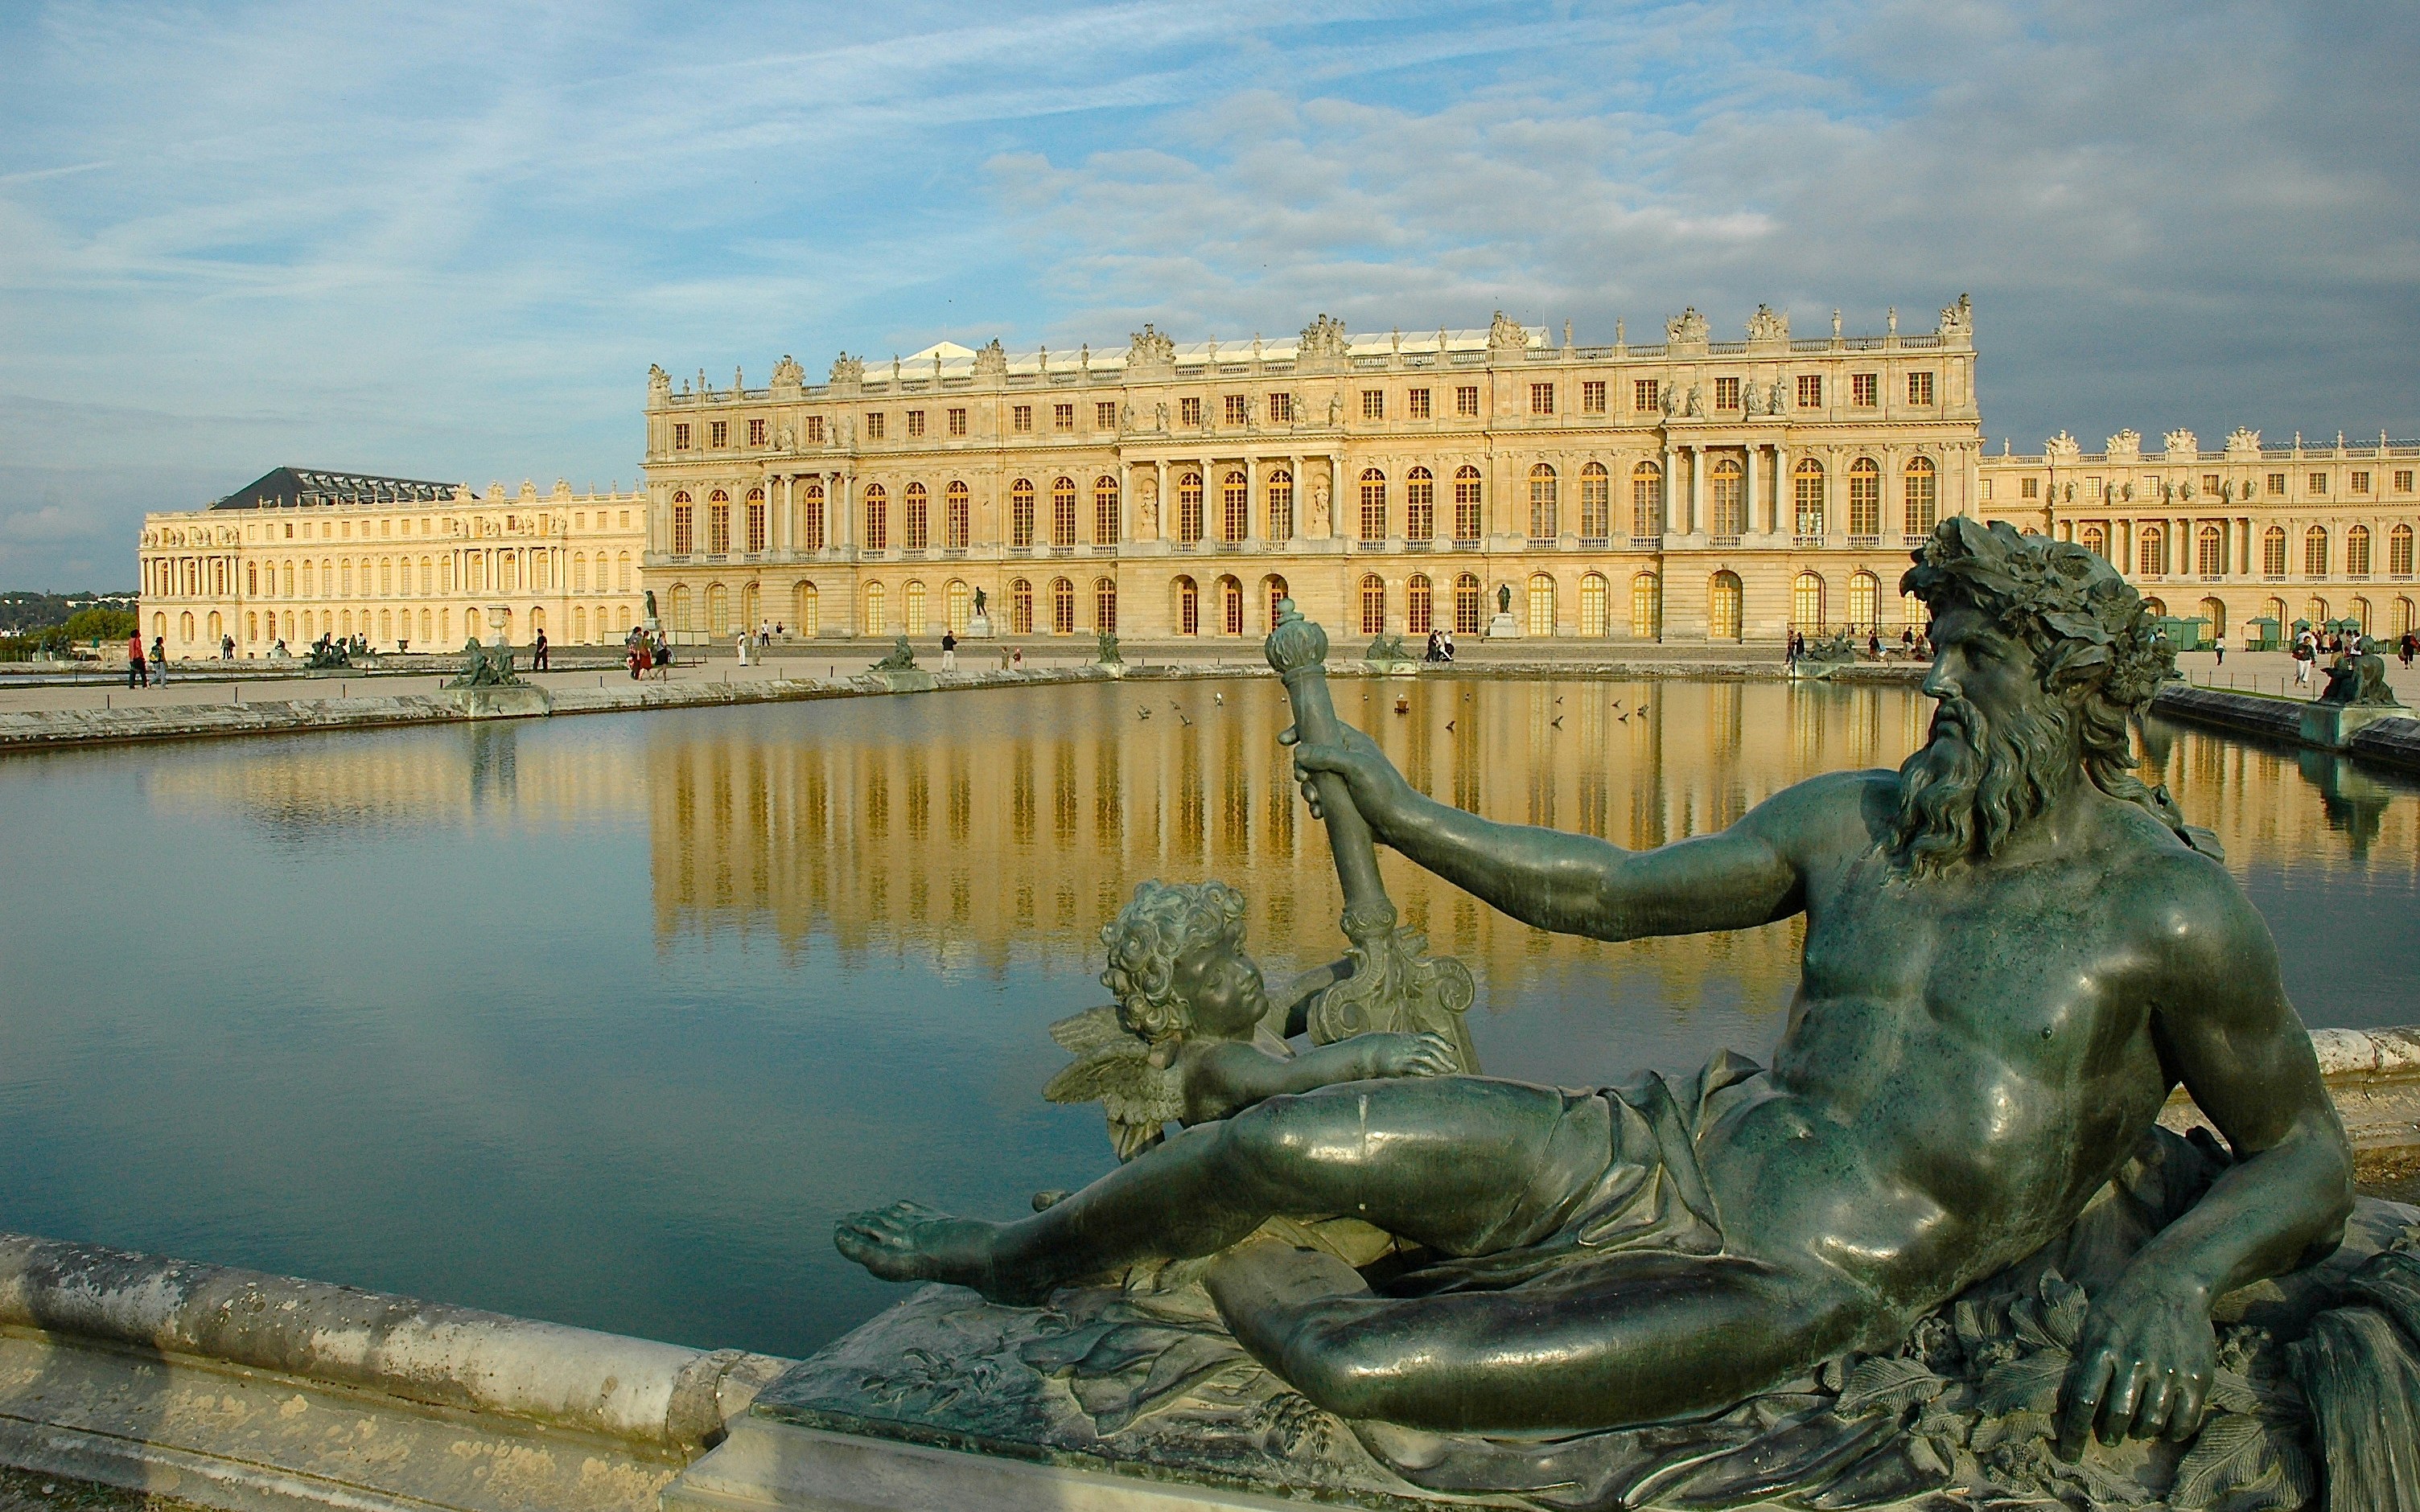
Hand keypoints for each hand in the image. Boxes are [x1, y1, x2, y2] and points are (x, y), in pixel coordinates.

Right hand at [1280, 723, 1406, 828]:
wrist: (1399, 824)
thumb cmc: (1385, 792)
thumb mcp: (1357, 768)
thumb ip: (1328, 757)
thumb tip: (1298, 751)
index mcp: (1352, 743)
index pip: (1322, 728)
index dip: (1301, 731)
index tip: (1284, 741)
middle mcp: (1347, 759)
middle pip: (1311, 756)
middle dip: (1303, 769)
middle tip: (1304, 780)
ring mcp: (1344, 780)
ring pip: (1313, 779)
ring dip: (1308, 790)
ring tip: (1316, 801)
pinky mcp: (1342, 799)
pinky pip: (1320, 798)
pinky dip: (1315, 805)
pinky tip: (1319, 813)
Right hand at [1360, 1031, 1459, 1078]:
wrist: (1368, 1049)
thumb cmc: (1384, 1048)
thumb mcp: (1399, 1042)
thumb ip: (1411, 1045)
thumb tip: (1424, 1053)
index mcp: (1411, 1038)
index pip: (1431, 1037)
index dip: (1442, 1042)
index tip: (1452, 1049)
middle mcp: (1411, 1045)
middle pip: (1433, 1049)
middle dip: (1445, 1058)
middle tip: (1455, 1068)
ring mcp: (1405, 1054)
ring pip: (1427, 1057)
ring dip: (1439, 1065)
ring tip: (1447, 1073)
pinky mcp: (1399, 1065)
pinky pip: (1414, 1067)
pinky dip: (1424, 1070)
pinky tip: (1432, 1075)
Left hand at [2056, 1272, 2216, 1455]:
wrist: (2171, 1281)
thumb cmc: (2124, 1304)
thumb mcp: (2092, 1322)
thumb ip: (2081, 1357)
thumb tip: (2063, 1396)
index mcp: (2102, 1348)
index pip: (2083, 1400)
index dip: (2074, 1433)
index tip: (2067, 1454)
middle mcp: (2135, 1361)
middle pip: (2117, 1416)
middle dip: (2109, 1434)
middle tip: (2109, 1437)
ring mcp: (2168, 1369)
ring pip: (2150, 1421)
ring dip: (2139, 1431)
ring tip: (2136, 1427)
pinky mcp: (2196, 1376)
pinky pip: (2185, 1419)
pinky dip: (2173, 1431)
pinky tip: (2165, 1427)